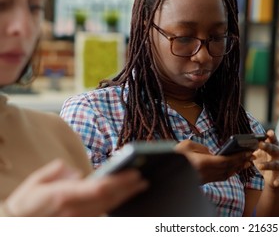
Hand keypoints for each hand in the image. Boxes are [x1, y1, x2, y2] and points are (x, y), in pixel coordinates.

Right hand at [4, 159, 147, 216]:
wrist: (15, 226)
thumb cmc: (27, 202)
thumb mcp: (37, 181)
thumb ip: (58, 171)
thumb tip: (77, 172)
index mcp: (64, 195)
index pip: (100, 187)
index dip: (121, 181)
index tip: (135, 173)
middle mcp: (74, 211)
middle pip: (109, 199)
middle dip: (129, 189)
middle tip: (143, 179)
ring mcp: (78, 221)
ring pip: (107, 209)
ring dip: (125, 197)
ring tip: (138, 186)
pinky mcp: (79, 226)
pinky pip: (100, 215)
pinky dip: (113, 206)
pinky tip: (122, 198)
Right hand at [175, 139, 253, 183]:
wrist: (165, 170)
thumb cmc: (175, 155)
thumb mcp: (187, 145)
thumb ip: (202, 148)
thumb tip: (212, 153)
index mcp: (202, 163)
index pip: (225, 161)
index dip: (238, 157)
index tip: (247, 152)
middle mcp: (205, 173)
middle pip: (228, 168)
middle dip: (241, 162)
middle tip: (252, 155)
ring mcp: (205, 178)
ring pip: (226, 174)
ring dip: (238, 168)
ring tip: (247, 161)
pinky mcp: (203, 181)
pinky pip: (220, 178)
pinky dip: (230, 172)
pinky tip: (235, 168)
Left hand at [253, 130, 278, 189]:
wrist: (274, 177)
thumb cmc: (265, 160)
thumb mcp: (260, 153)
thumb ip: (254, 148)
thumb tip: (242, 145)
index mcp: (274, 146)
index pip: (273, 139)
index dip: (271, 135)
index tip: (269, 132)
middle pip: (274, 149)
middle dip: (268, 146)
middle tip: (260, 144)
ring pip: (276, 164)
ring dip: (268, 165)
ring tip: (260, 166)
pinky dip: (278, 181)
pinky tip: (275, 183)